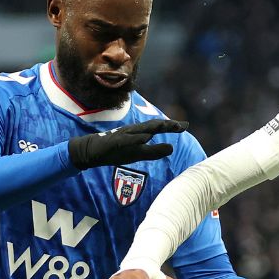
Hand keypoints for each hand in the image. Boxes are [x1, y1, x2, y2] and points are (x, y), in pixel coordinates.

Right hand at [67, 119, 187, 169]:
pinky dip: (136, 138)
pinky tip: (145, 138)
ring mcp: (123, 135)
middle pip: (152, 126)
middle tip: (181, 125)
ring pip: (141, 130)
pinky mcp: (114, 141)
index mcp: (139, 133)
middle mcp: (133, 131)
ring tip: (167, 125)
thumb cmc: (116, 151)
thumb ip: (154, 151)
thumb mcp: (138, 154)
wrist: (92, 151)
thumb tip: (171, 148)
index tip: (185, 126)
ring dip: (154, 127)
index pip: (158, 128)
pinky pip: (127, 140)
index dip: (171, 126)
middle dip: (166, 125)